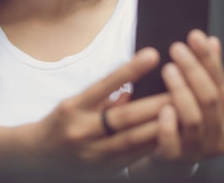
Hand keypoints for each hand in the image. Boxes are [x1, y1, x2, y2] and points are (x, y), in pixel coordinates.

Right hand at [35, 47, 170, 173]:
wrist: (38, 155)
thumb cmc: (60, 122)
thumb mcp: (73, 102)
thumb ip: (102, 96)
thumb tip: (132, 89)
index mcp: (73, 107)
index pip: (105, 85)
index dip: (130, 70)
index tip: (153, 54)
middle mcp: (82, 129)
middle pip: (126, 116)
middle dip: (157, 103)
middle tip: (183, 88)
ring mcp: (93, 152)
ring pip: (134, 139)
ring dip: (162, 125)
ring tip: (185, 111)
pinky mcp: (103, 169)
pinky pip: (134, 156)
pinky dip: (153, 143)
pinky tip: (171, 134)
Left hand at [154, 30, 223, 162]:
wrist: (165, 154)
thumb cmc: (182, 119)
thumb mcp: (196, 95)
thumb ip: (206, 71)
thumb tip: (210, 40)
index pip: (222, 83)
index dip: (209, 59)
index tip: (194, 36)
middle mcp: (219, 135)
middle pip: (210, 98)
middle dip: (194, 70)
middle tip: (177, 48)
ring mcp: (197, 148)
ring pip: (194, 117)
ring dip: (180, 91)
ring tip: (168, 69)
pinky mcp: (174, 157)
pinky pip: (172, 142)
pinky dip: (168, 124)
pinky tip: (162, 107)